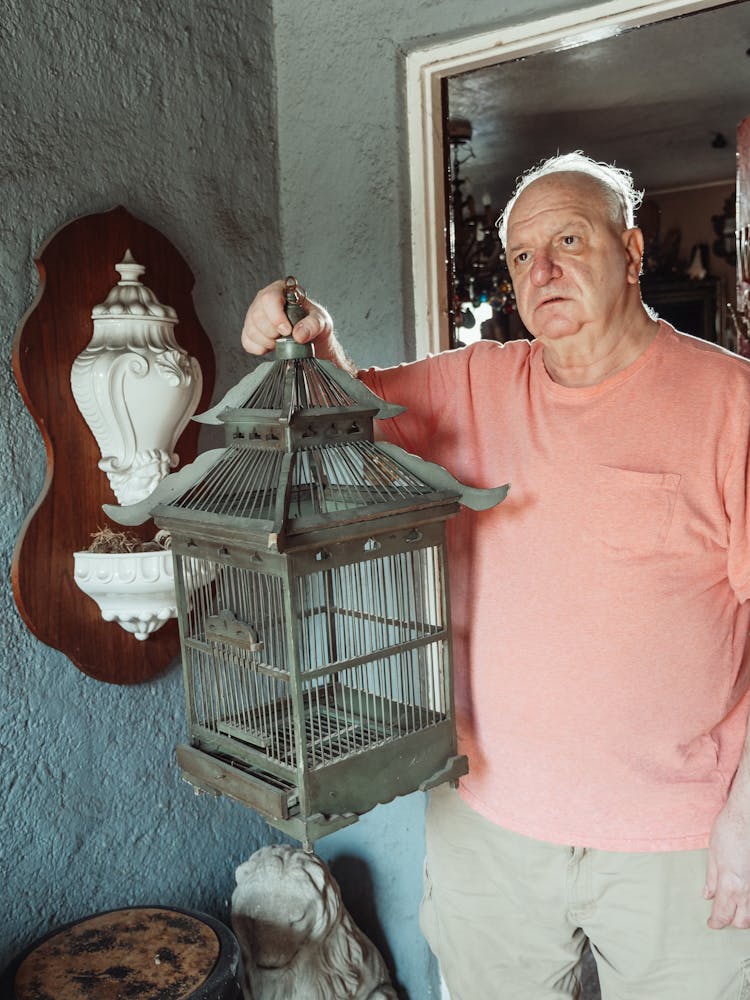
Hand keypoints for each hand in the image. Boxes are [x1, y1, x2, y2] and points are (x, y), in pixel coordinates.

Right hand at [241, 279, 332, 355]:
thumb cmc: (314, 324)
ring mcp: (255, 315)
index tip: (287, 331)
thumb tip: (298, 334)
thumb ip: (313, 325)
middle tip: (287, 337)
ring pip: (250, 329)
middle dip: (272, 332)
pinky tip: (271, 347)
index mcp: (281, 290)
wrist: (312, 339)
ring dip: (266, 342)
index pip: (269, 298)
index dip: (276, 317)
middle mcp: (264, 300)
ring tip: (281, 342)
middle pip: (257, 315)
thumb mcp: (322, 321)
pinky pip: (247, 341)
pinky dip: (259, 349)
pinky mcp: (251, 330)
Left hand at [704, 798, 749, 927]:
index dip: (716, 922)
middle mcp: (748, 890)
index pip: (723, 915)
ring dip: (745, 915)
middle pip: (742, 921)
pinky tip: (747, 897)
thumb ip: (711, 878)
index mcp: (730, 884)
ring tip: (736, 908)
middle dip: (732, 921)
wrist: (748, 816)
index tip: (711, 923)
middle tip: (723, 915)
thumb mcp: (713, 854)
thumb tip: (708, 895)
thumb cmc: (729, 830)